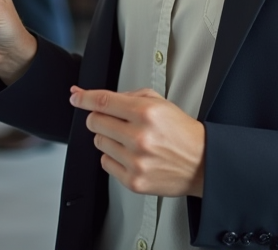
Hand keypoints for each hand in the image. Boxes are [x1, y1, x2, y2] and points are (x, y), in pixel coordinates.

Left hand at [70, 86, 204, 197]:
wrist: (202, 163)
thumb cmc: (182, 133)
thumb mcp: (161, 104)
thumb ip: (130, 97)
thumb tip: (100, 98)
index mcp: (147, 113)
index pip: (104, 101)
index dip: (84, 97)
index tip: (75, 96)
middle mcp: (140, 137)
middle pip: (95, 122)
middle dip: (100, 118)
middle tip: (114, 121)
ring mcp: (135, 161)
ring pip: (99, 143)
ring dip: (108, 138)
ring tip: (129, 139)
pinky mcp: (133, 180)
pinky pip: (105, 163)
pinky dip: (113, 157)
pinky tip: (130, 154)